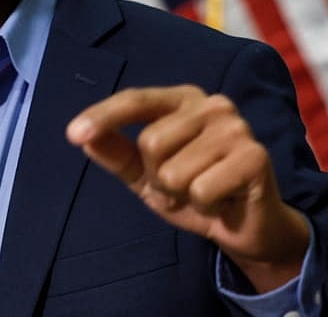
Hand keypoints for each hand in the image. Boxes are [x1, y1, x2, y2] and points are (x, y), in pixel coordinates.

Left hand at [66, 85, 308, 291]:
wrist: (243, 227)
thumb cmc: (193, 191)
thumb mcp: (145, 175)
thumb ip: (115, 153)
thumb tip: (81, 136)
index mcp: (184, 100)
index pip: (136, 100)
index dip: (104, 116)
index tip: (73, 134)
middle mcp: (212, 104)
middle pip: (151, 142)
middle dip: (158, 178)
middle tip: (183, 186)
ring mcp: (236, 127)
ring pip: (174, 170)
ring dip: (182, 195)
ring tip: (203, 193)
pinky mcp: (255, 156)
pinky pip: (201, 190)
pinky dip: (204, 206)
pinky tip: (222, 201)